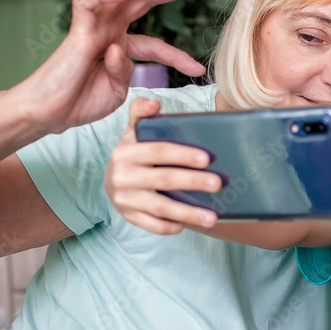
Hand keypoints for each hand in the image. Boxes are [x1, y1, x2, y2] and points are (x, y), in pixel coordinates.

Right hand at [12, 0, 210, 133]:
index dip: (178, 55)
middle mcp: (109, 30)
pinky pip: (88, 3)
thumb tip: (122, 51)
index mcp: (121, 46)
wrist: (48, 115)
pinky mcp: (76, 30)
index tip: (198, 69)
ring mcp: (94, 27)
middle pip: (145, 1)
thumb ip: (126, 70)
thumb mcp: (115, 90)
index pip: (156, 43)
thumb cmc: (79, 102)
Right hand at [104, 98, 219, 234]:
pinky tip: (190, 224)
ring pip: (161, 208)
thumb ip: (141, 112)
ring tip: (213, 218)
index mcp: (127, 152)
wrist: (112, 180)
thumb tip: (154, 103)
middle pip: (164, 179)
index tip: (207, 159)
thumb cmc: (134, 153)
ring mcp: (125, 199)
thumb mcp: (134, 131)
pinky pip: (153, 225)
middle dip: (193, 182)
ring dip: (188, 213)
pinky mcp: (129, 217)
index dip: (182, 155)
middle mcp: (123, 176)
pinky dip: (171, 226)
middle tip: (218, 184)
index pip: (158, 151)